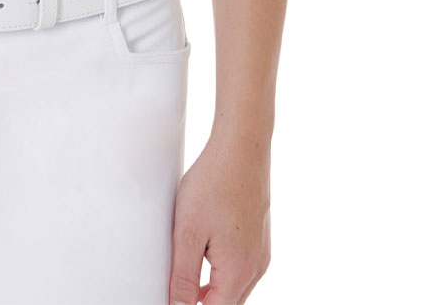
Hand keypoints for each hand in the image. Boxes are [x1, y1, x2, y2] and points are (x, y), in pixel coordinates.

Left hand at [167, 135, 271, 304]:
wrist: (242, 146)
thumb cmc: (215, 181)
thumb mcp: (188, 232)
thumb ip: (183, 277)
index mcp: (239, 272)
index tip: (173, 299)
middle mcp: (256, 266)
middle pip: (228, 303)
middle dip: (203, 303)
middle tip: (178, 293)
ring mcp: (261, 251)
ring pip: (236, 288)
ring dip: (212, 291)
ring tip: (186, 283)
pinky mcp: (260, 237)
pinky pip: (242, 268)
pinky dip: (223, 274)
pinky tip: (205, 260)